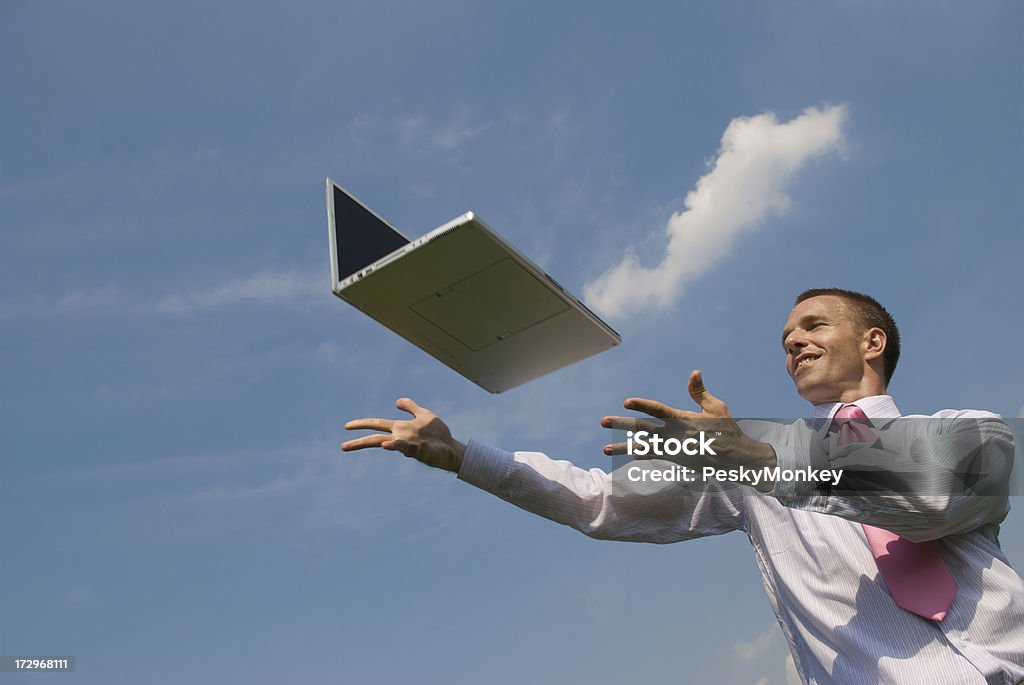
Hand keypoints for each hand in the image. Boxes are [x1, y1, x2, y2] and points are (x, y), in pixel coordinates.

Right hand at [342, 398, 465, 472]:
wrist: (451, 448)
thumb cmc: (437, 434)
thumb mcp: (423, 415)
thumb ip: (410, 407)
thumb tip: (397, 401)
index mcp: (400, 428)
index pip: (377, 425)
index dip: (362, 424)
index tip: (346, 426)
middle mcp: (402, 438)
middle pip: (377, 439)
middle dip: (360, 442)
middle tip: (343, 447)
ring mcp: (411, 446)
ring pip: (397, 445)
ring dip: (392, 445)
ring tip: (383, 445)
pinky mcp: (423, 451)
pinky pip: (415, 449)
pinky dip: (410, 447)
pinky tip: (409, 446)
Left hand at [601, 371, 775, 484]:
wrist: (735, 459)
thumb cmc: (727, 430)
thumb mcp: (716, 407)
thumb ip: (699, 392)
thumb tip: (694, 372)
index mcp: (682, 419)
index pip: (658, 410)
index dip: (642, 405)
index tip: (627, 403)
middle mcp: (674, 434)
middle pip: (642, 428)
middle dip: (621, 424)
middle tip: (603, 421)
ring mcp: (673, 448)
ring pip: (642, 446)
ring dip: (623, 447)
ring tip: (605, 449)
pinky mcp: (675, 458)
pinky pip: (653, 456)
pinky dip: (641, 455)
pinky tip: (630, 455)